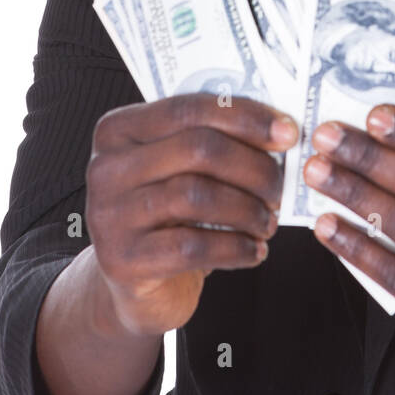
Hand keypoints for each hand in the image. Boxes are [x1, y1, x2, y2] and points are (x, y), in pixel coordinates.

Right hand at [85, 94, 297, 336]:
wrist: (136, 285)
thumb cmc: (167, 218)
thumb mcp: (178, 172)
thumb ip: (211, 144)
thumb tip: (279, 131)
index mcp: (119, 129)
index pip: (189, 109)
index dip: (246, 118)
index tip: (289, 133)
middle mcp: (105, 167)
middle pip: (198, 149)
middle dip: (253, 167)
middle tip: (280, 188)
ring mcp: (109, 214)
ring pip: (197, 196)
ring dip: (248, 209)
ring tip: (268, 222)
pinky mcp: (121, 260)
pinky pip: (192, 246)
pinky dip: (235, 248)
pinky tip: (255, 252)